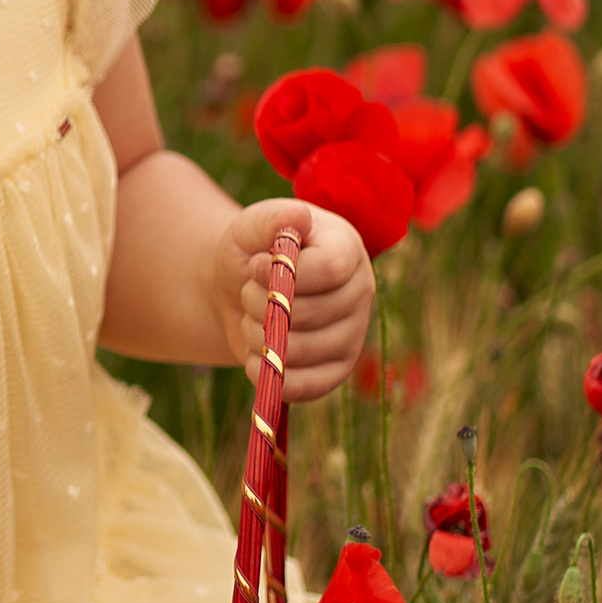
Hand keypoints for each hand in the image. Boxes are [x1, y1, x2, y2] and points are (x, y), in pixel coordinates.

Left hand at [217, 196, 375, 403]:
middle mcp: (360, 291)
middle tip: (247, 292)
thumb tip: (298, 216)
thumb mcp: (252, 226)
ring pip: (301, 352)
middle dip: (261, 306)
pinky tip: (256, 356)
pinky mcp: (337, 370)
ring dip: (259, 338)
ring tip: (251, 319)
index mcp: (347, 249)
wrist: (241, 293)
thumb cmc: (252, 253)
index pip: (328, 270)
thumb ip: (271, 219)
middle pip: (309, 314)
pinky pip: (306, 386)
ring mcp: (353, 334)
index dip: (285, 273)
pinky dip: (269, 375)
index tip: (255, 265)